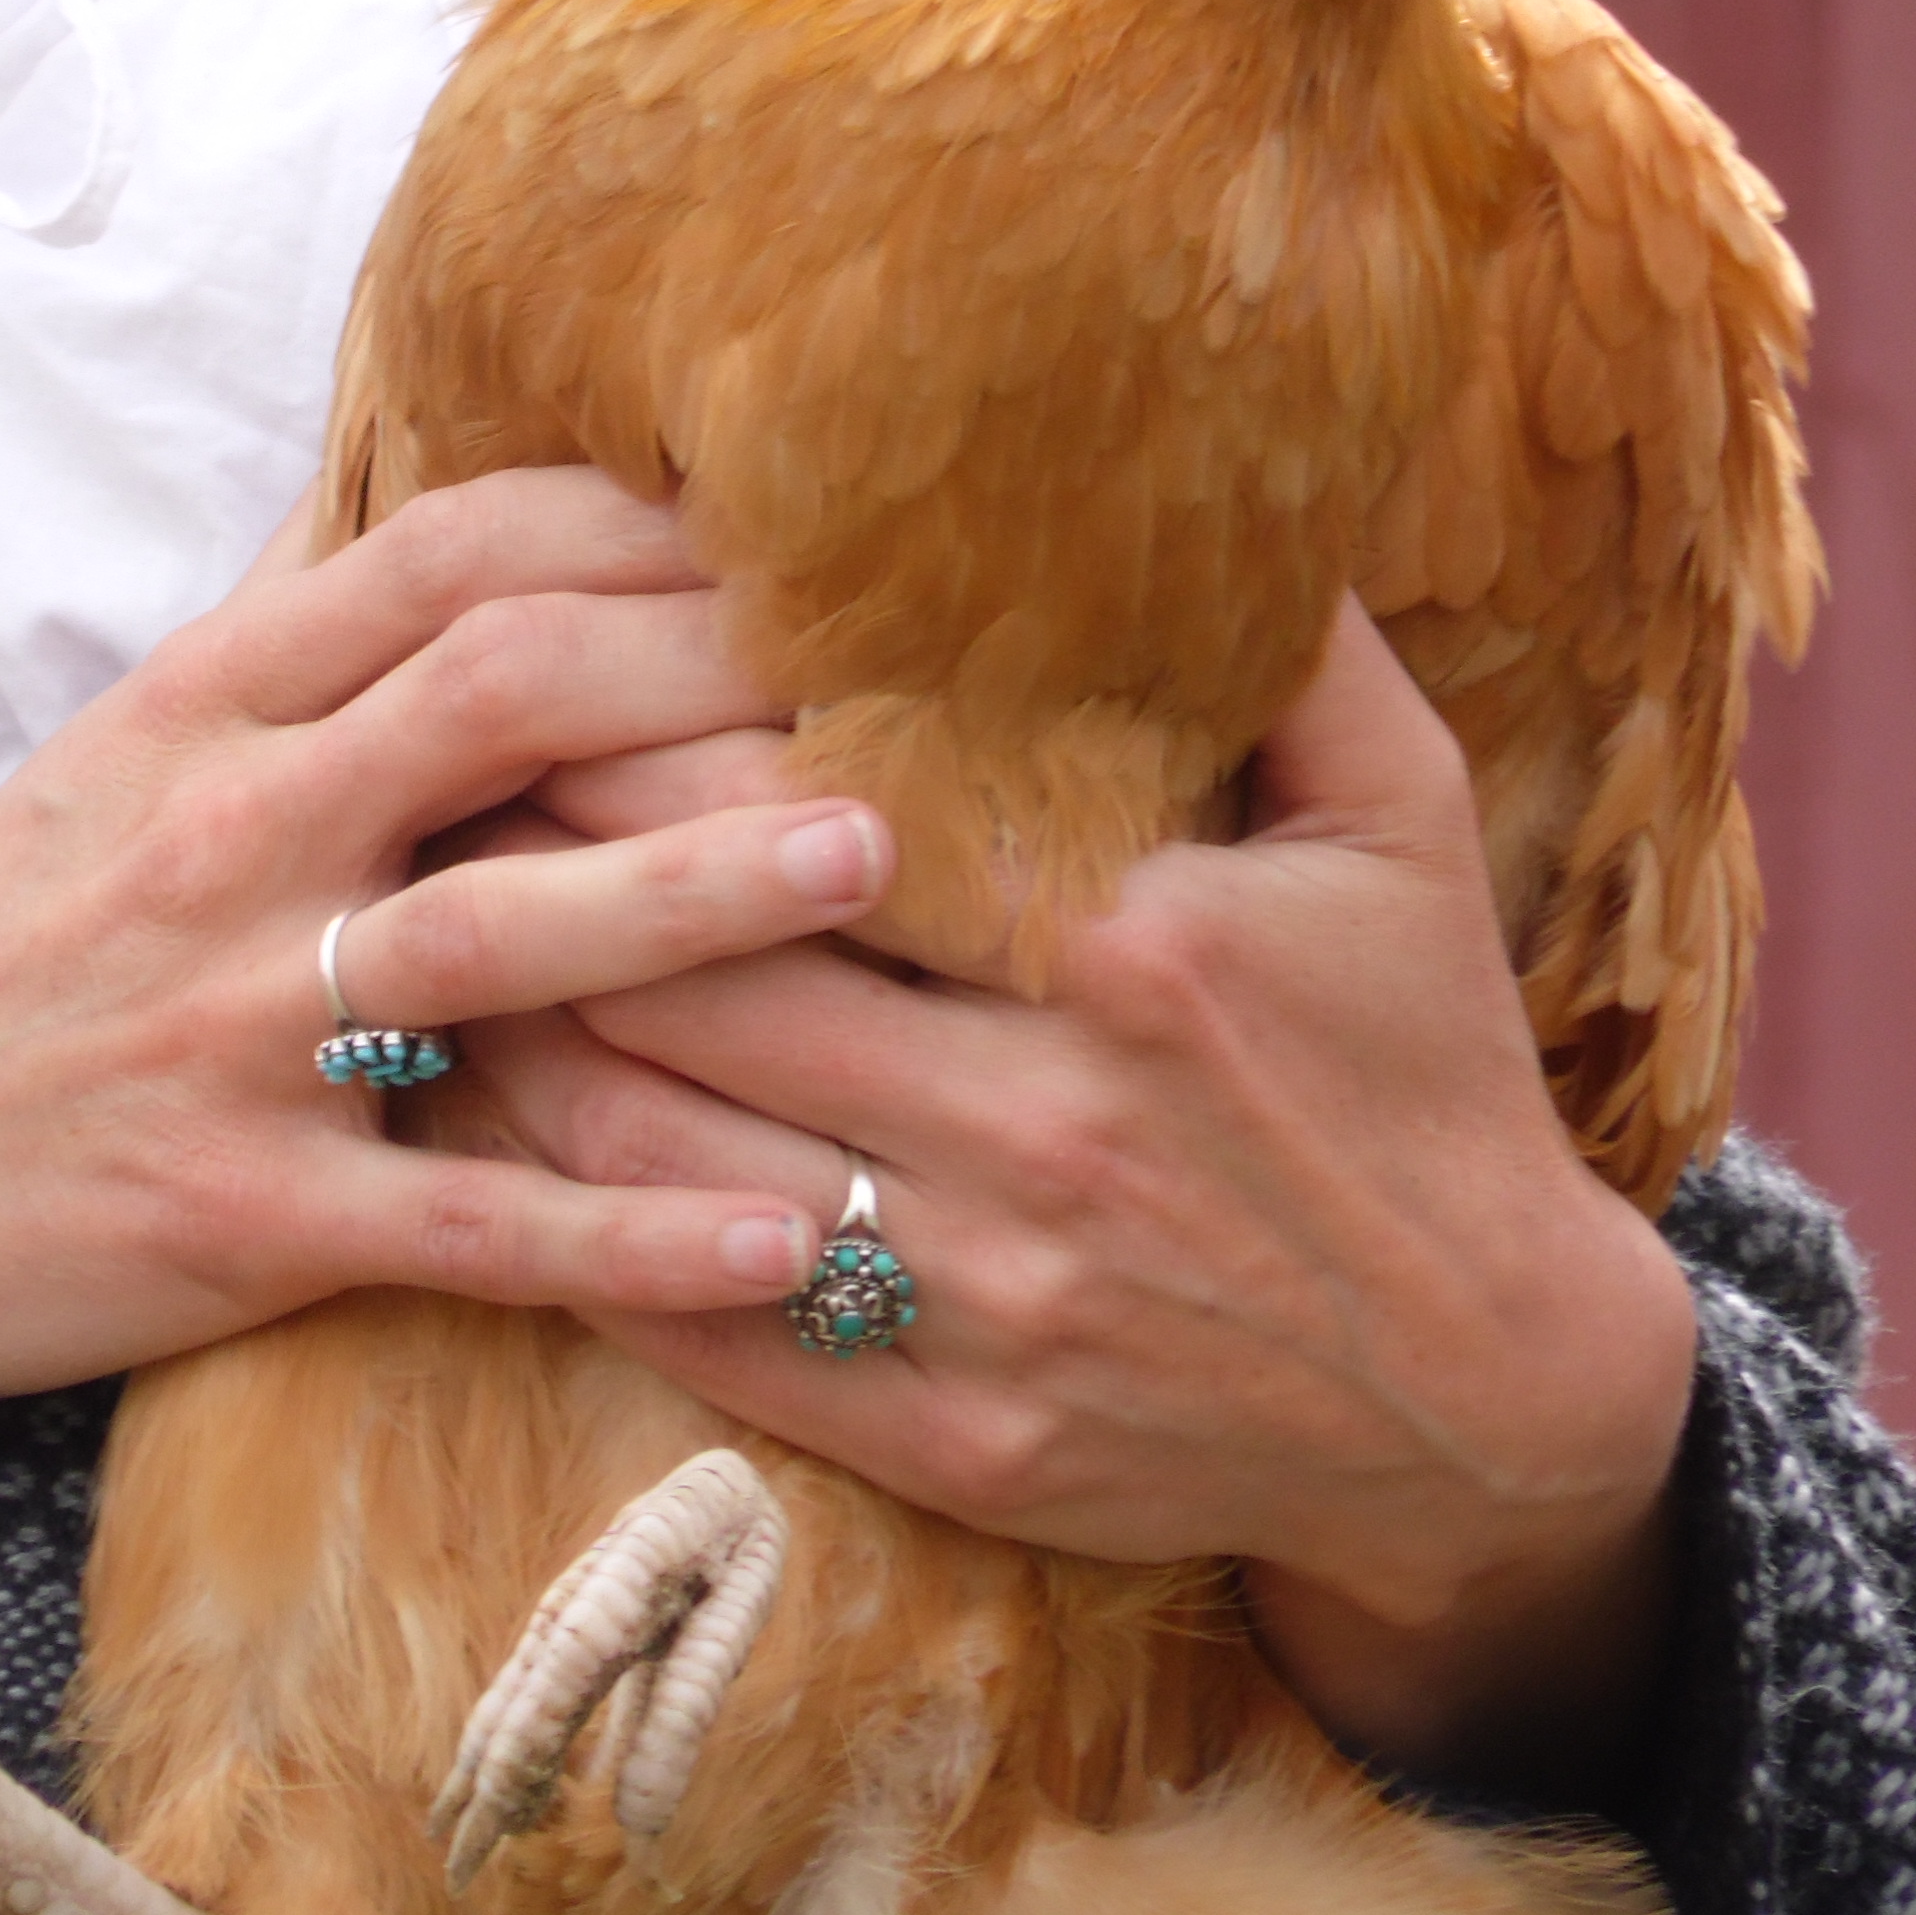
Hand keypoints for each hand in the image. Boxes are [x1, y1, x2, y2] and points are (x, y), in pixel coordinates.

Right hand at [0, 468, 882, 1460]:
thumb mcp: (97, 764)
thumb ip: (270, 647)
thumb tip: (411, 506)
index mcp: (198, 713)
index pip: (443, 558)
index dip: (634, 530)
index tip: (788, 531)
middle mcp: (225, 838)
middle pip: (507, 699)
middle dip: (720, 674)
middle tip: (906, 676)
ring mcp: (231, 1029)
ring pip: (511, 938)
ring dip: (713, 895)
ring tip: (883, 865)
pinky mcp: (236, 1217)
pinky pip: (473, 1224)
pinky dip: (640, 1231)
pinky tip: (787, 1234)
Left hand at [423, 602, 1696, 1802]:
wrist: (1492, 1402)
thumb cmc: (1428, 1073)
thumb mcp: (1410, 828)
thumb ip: (1293, 646)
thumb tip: (1189, 471)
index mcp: (1132, 955)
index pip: (812, 816)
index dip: (643, 740)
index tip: (538, 663)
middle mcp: (1045, 1132)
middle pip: (695, 977)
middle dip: (537, 874)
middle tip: (430, 788)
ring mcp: (989, 1303)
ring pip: (654, 1152)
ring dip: (514, 1040)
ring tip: (422, 946)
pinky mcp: (950, 1442)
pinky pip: (698, 1325)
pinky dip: (573, 1228)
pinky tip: (493, 1140)